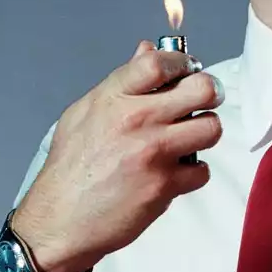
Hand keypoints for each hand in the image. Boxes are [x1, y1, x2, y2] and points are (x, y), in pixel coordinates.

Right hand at [11, 41, 223, 271]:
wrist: (60, 221)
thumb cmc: (69, 169)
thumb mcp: (83, 113)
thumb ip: (121, 82)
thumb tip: (147, 50)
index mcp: (112, 98)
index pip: (159, 62)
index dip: (182, 61)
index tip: (186, 70)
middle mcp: (135, 121)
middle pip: (201, 89)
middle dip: (209, 92)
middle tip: (204, 101)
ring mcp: (153, 153)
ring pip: (211, 128)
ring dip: (204, 132)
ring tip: (188, 139)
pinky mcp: (164, 186)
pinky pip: (201, 170)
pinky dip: (192, 173)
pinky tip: (173, 173)